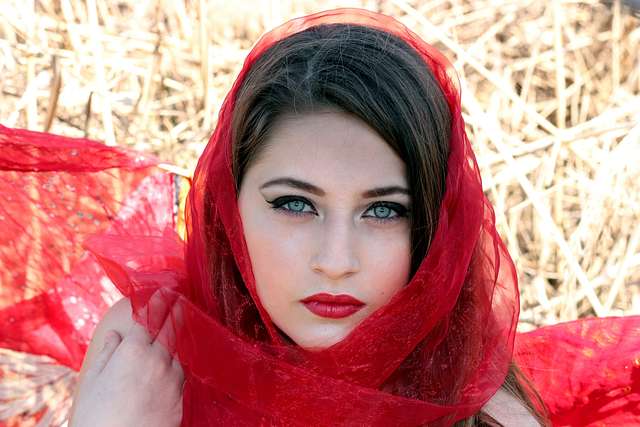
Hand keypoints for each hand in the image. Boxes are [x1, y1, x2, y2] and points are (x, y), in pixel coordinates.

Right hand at [69, 293, 183, 426]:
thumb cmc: (96, 417)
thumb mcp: (92, 380)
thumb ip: (108, 352)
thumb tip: (117, 334)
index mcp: (133, 350)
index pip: (149, 317)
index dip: (157, 301)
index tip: (164, 290)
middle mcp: (158, 359)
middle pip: (172, 326)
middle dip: (175, 309)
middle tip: (179, 298)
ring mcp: (173, 378)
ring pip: (180, 349)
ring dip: (180, 336)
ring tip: (180, 325)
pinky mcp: (181, 396)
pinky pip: (183, 371)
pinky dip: (181, 361)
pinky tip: (178, 359)